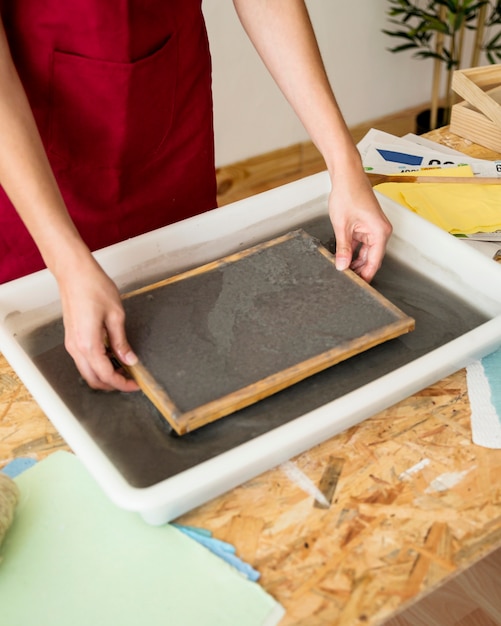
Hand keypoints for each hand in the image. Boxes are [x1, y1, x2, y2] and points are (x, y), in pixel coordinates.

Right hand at [57, 256, 138, 391]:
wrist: (74, 273)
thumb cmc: (93, 287)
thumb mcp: (115, 315)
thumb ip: (121, 341)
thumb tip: (129, 359)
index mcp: (88, 344)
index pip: (106, 375)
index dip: (122, 384)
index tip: (135, 384)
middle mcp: (76, 347)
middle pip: (93, 379)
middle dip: (112, 384)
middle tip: (131, 380)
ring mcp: (71, 343)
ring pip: (87, 371)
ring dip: (104, 375)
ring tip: (124, 368)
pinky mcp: (71, 337)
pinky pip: (83, 360)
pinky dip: (97, 364)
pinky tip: (112, 356)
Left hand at [329, 172, 391, 281]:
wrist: (347, 175)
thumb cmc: (348, 193)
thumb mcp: (342, 226)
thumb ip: (343, 248)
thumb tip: (342, 266)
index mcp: (380, 232)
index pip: (374, 262)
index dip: (365, 275)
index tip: (358, 286)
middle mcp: (380, 231)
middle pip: (371, 258)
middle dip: (359, 270)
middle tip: (346, 281)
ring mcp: (373, 229)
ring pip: (365, 252)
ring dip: (355, 261)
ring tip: (342, 271)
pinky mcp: (366, 226)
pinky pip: (361, 244)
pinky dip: (353, 251)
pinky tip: (343, 258)